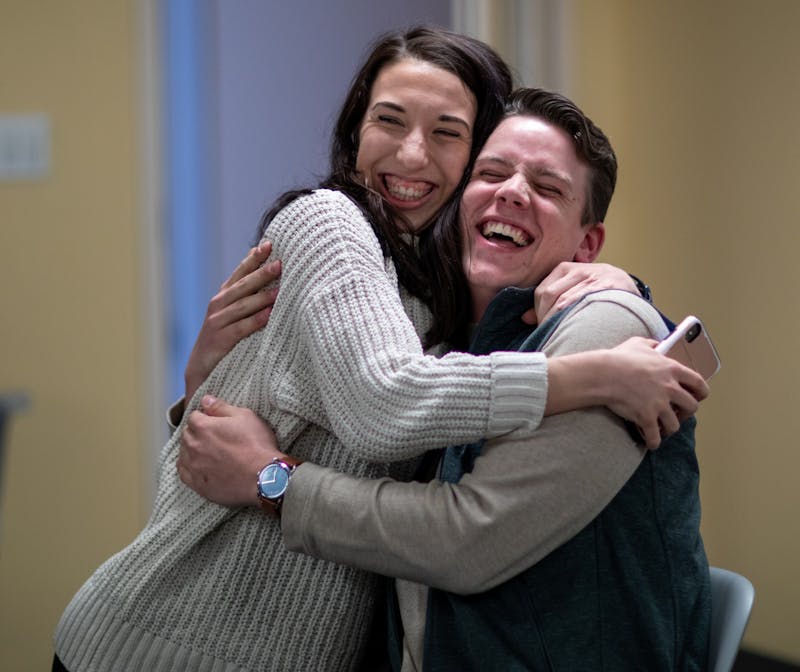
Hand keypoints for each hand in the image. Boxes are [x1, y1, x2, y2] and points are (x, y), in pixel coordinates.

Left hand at [177, 395, 284, 506]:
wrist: (264, 478)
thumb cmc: (257, 446)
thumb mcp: (245, 417)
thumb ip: (221, 407)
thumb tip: (205, 400)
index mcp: (204, 427)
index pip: (194, 417)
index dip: (205, 417)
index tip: (213, 421)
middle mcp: (194, 446)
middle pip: (186, 434)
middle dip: (196, 432)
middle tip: (212, 436)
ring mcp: (194, 466)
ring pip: (183, 453)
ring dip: (191, 449)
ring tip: (207, 451)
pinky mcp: (197, 484)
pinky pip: (183, 473)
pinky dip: (188, 467)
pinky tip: (198, 466)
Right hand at [184, 242, 280, 401]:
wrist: (201, 366)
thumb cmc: (224, 335)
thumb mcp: (233, 312)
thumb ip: (247, 293)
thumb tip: (267, 268)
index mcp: (224, 295)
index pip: (240, 272)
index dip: (253, 258)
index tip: (269, 244)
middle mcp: (218, 305)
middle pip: (243, 286)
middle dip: (261, 274)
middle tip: (279, 263)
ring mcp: (217, 322)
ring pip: (243, 305)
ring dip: (262, 297)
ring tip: (280, 290)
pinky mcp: (220, 340)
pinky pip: (241, 328)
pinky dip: (255, 321)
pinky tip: (269, 315)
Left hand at [525, 262, 637, 324]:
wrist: (627, 287)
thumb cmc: (593, 291)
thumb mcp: (570, 289)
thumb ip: (550, 299)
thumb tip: (525, 318)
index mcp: (565, 268)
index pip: (542, 291)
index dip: (538, 312)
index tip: (542, 326)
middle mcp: (578, 270)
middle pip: (550, 296)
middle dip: (546, 317)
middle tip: (550, 333)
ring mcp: (595, 277)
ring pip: (566, 302)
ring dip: (559, 321)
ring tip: (561, 334)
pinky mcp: (609, 286)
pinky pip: (586, 304)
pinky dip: (577, 317)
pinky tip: (576, 328)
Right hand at [605, 337, 708, 448]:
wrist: (603, 374)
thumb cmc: (619, 358)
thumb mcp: (638, 343)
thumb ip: (653, 344)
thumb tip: (658, 344)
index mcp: (672, 369)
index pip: (699, 383)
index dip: (701, 392)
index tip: (697, 396)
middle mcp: (670, 388)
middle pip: (692, 406)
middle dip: (686, 412)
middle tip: (678, 413)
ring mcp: (659, 404)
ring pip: (675, 424)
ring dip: (669, 427)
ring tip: (662, 428)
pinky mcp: (646, 417)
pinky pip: (655, 436)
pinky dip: (654, 442)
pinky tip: (651, 443)